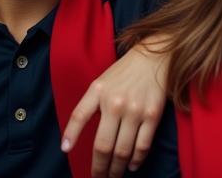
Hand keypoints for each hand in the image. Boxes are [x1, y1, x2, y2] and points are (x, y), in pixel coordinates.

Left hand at [60, 42, 167, 177]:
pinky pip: (143, 145)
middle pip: (104, 146)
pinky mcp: (154, 114)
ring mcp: (137, 110)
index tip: (67, 152)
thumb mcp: (98, 85)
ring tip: (113, 175)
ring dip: (116, 169)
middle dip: (100, 168)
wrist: (155, 56)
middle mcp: (117, 103)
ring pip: (123, 150)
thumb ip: (82, 112)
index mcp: (100, 93)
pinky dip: (137, 160)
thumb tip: (66, 146)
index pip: (79, 118)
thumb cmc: (124, 72)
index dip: (71, 137)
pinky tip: (132, 165)